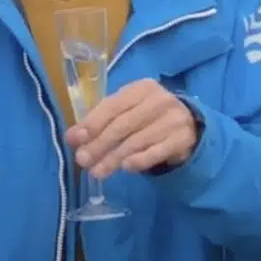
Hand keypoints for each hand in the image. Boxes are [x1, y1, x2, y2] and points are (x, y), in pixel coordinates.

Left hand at [67, 79, 197, 177]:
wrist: (188, 125)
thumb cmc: (148, 117)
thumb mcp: (126, 112)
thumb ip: (100, 121)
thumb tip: (72, 137)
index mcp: (141, 88)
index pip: (112, 105)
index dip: (92, 123)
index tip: (75, 140)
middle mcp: (159, 100)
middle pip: (123, 125)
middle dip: (99, 144)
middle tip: (83, 161)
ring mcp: (173, 119)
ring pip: (137, 141)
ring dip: (114, 158)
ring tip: (98, 172)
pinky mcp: (182, 138)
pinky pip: (156, 152)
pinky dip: (139, 161)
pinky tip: (125, 168)